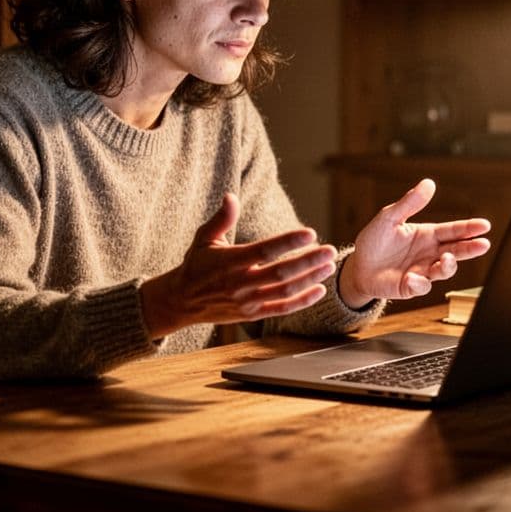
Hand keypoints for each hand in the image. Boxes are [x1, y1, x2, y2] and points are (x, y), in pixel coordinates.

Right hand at [139, 193, 335, 338]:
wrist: (181, 301)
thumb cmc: (196, 264)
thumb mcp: (204, 238)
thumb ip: (221, 219)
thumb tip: (231, 196)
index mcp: (230, 261)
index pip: (265, 251)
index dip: (289, 242)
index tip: (310, 233)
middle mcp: (240, 283)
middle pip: (281, 273)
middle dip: (308, 261)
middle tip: (329, 251)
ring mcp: (247, 301)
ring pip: (285, 291)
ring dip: (310, 279)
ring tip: (329, 266)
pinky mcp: (252, 315)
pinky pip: (281, 309)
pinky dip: (302, 301)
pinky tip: (319, 290)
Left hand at [339, 179, 490, 308]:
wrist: (359, 266)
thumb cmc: (375, 241)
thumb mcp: (390, 217)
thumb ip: (410, 203)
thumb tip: (429, 183)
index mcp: (428, 235)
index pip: (453, 230)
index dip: (469, 228)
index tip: (484, 225)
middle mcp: (430, 254)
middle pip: (456, 251)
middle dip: (471, 248)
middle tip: (483, 244)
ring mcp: (422, 271)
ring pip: (443, 271)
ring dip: (448, 266)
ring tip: (448, 258)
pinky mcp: (411, 287)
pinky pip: (420, 287)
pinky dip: (419, 283)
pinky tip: (413, 277)